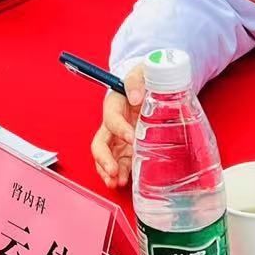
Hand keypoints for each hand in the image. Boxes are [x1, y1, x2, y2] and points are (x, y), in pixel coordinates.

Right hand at [91, 66, 144, 188]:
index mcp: (114, 105)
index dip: (120, 129)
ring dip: (109, 171)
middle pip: (101, 144)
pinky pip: (121, 163)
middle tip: (113, 171)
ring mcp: (119, 139)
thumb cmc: (145, 78)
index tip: (131, 138)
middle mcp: (113, 125)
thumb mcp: (142, 71)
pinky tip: (126, 182)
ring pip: (108, 158)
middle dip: (104, 159)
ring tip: (117, 182)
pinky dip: (122, 174)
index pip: (112, 119)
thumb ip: (137, 80)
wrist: (153, 85)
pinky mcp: (128, 148)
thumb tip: (135, 97)